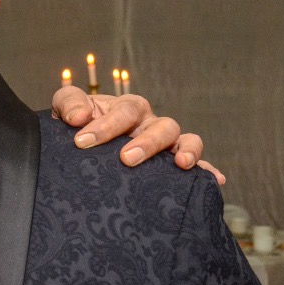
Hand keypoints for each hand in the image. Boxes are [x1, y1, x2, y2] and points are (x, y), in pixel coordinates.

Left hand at [50, 87, 224, 183]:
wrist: (79, 147)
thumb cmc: (76, 125)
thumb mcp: (67, 109)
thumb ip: (69, 104)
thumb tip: (79, 117)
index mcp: (127, 108)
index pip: (124, 111)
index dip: (106, 126)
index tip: (82, 141)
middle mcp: (150, 124)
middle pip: (161, 126)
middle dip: (146, 142)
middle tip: (126, 159)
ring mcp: (163, 145)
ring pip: (183, 140)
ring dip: (186, 151)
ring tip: (182, 164)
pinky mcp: (170, 166)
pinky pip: (196, 166)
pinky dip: (207, 170)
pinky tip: (216, 180)